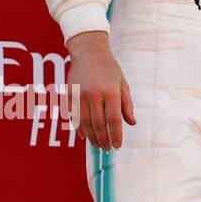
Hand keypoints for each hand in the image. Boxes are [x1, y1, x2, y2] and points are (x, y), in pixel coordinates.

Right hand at [66, 31, 135, 149]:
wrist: (88, 52)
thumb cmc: (110, 69)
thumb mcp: (122, 84)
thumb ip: (127, 104)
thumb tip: (131, 123)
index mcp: (110, 91)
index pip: (114, 118)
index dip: (115, 134)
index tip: (117, 145)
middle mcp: (94, 94)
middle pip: (98, 123)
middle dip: (103, 139)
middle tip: (107, 148)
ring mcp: (79, 95)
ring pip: (84, 123)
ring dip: (91, 137)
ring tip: (97, 145)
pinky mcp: (69, 96)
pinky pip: (73, 117)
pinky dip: (79, 128)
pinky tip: (84, 135)